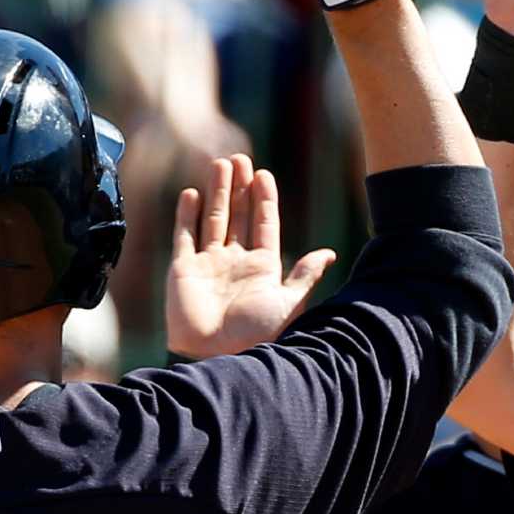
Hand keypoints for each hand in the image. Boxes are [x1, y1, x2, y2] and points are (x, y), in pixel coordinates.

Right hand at [166, 154, 335, 358]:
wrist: (216, 356)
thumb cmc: (254, 334)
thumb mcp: (288, 303)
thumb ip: (305, 276)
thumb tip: (330, 253)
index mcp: (262, 267)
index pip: (264, 224)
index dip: (264, 200)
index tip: (264, 175)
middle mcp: (235, 262)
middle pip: (239, 216)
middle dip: (240, 187)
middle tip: (240, 158)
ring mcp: (208, 264)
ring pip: (213, 219)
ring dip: (217, 193)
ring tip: (220, 164)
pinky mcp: (183, 269)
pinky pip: (185, 236)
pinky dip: (186, 215)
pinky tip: (191, 194)